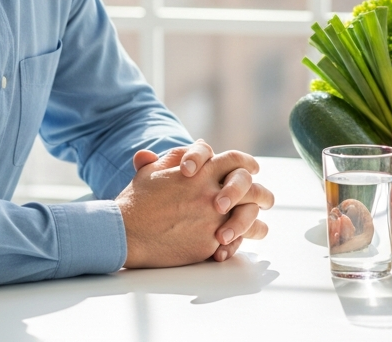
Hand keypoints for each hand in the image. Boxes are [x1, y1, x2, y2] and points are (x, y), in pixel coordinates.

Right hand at [117, 147, 274, 266]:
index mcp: (201, 172)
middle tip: (267, 199)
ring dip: (256, 222)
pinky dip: (238, 244)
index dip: (247, 164)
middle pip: (252, 189)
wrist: (124, 233)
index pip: (235, 161)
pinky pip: (234, 243)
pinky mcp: (209, 243)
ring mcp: (213, 219)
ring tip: (259, 227)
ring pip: (250, 218)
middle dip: (262, 194)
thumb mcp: (152, 172)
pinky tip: (238, 245)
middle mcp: (212, 193)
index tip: (253, 168)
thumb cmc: (135, 202)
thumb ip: (173, 158)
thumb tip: (192, 146)